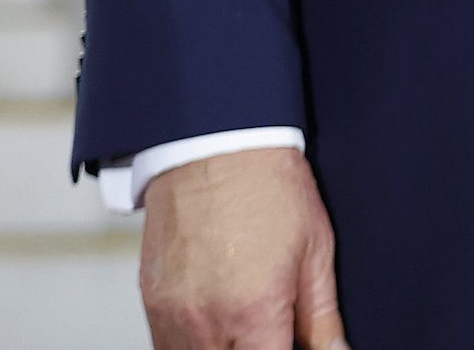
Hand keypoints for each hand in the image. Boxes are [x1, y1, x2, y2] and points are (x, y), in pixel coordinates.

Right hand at [139, 147, 347, 349]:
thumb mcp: (314, 249)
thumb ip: (322, 318)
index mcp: (255, 315)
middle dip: (254, 348)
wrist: (217, 143)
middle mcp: (208, 324)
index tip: (289, 342)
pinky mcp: (151, 302)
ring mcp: (172, 317)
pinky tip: (217, 317)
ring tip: (244, 321)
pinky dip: (193, 343)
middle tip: (270, 327)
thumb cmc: (269, 187)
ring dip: (222, 348)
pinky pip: (167, 346)